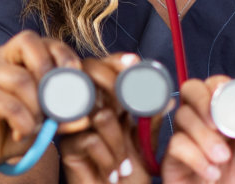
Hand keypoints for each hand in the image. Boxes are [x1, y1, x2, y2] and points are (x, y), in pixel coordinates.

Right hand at [0, 31, 81, 170]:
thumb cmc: (16, 126)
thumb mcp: (47, 120)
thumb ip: (65, 114)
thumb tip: (85, 117)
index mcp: (18, 56)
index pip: (44, 41)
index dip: (64, 54)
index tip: (76, 74)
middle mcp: (0, 58)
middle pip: (27, 42)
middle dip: (49, 71)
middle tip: (55, 101)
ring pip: (22, 79)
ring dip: (37, 107)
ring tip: (36, 125)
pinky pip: (10, 105)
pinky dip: (24, 122)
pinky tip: (21, 132)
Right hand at [58, 54, 148, 183]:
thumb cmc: (129, 176)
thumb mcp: (145, 144)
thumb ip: (152, 120)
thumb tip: (167, 97)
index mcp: (107, 103)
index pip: (106, 71)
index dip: (117, 62)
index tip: (134, 62)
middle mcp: (88, 109)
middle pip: (93, 79)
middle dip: (120, 89)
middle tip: (136, 109)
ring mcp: (76, 126)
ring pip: (103, 116)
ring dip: (120, 145)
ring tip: (124, 167)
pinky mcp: (67, 146)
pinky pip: (92, 139)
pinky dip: (108, 159)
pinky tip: (112, 174)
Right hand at [163, 76, 234, 183]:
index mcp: (224, 117)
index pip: (214, 86)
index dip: (218, 86)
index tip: (227, 95)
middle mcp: (202, 123)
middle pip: (190, 90)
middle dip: (203, 101)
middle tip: (218, 123)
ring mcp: (185, 140)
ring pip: (182, 118)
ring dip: (204, 136)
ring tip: (223, 159)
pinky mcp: (171, 161)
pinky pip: (175, 146)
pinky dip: (195, 157)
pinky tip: (211, 173)